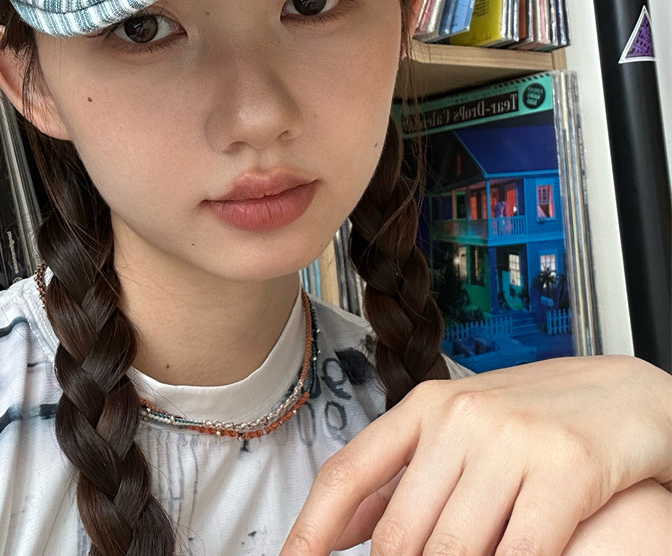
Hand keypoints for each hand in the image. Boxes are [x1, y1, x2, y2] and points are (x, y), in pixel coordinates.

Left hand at [278, 354, 671, 555]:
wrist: (624, 394)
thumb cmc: (532, 420)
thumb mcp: (458, 434)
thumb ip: (401, 480)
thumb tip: (336, 532)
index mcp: (425, 406)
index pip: (350, 472)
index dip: (309, 529)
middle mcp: (460, 417)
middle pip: (399, 532)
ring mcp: (512, 440)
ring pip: (452, 550)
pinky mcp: (566, 469)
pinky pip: (517, 553)